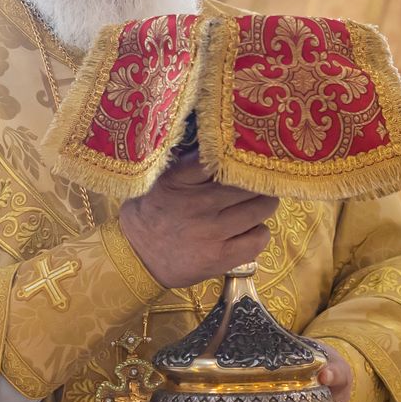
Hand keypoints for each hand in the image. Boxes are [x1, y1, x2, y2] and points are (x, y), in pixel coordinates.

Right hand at [117, 156, 277, 289]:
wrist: (137, 258)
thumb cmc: (154, 212)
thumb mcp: (162, 180)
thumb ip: (191, 163)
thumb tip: (228, 144)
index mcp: (178, 179)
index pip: (220, 156)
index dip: (240, 154)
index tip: (248, 154)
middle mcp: (196, 204)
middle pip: (250, 183)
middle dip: (260, 181)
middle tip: (260, 182)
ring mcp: (210, 232)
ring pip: (261, 209)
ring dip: (263, 205)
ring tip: (255, 205)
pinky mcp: (220, 257)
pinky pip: (259, 238)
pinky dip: (259, 232)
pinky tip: (248, 230)